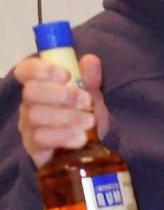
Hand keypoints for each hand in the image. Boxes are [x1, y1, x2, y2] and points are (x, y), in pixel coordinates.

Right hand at [12, 53, 108, 167]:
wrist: (88, 149)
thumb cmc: (84, 116)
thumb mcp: (92, 96)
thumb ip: (90, 78)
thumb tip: (90, 60)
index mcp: (41, 85)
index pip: (26, 70)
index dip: (41, 69)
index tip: (66, 75)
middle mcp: (29, 103)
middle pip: (30, 91)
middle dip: (62, 94)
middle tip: (86, 101)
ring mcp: (28, 125)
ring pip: (36, 115)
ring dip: (67, 117)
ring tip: (89, 121)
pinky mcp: (33, 146)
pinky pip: (40, 138)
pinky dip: (64, 136)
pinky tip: (81, 138)